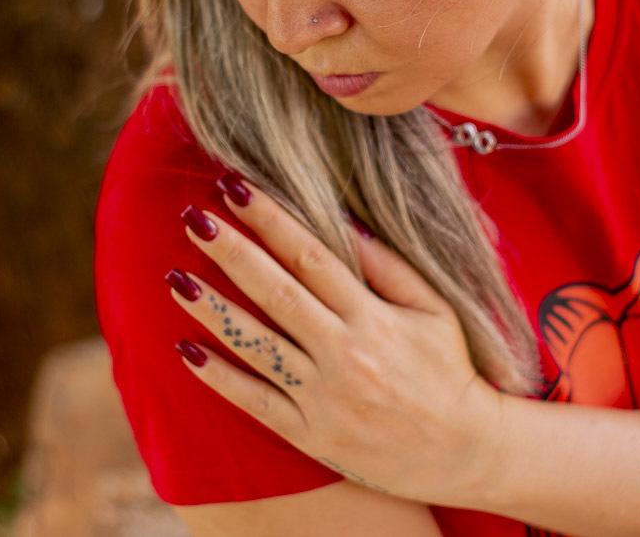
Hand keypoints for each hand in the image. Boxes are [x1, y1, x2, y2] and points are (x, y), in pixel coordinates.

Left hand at [166, 173, 504, 505]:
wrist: (464, 451)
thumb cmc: (450, 370)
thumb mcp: (434, 310)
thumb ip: (389, 266)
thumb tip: (343, 220)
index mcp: (373, 316)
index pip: (311, 255)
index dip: (270, 218)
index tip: (235, 188)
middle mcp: (345, 353)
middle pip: (276, 292)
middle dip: (231, 252)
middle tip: (191, 219)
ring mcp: (325, 396)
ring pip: (257, 345)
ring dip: (213, 310)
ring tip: (176, 279)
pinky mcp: (312, 433)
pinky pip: (257, 402)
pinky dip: (220, 378)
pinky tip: (186, 352)